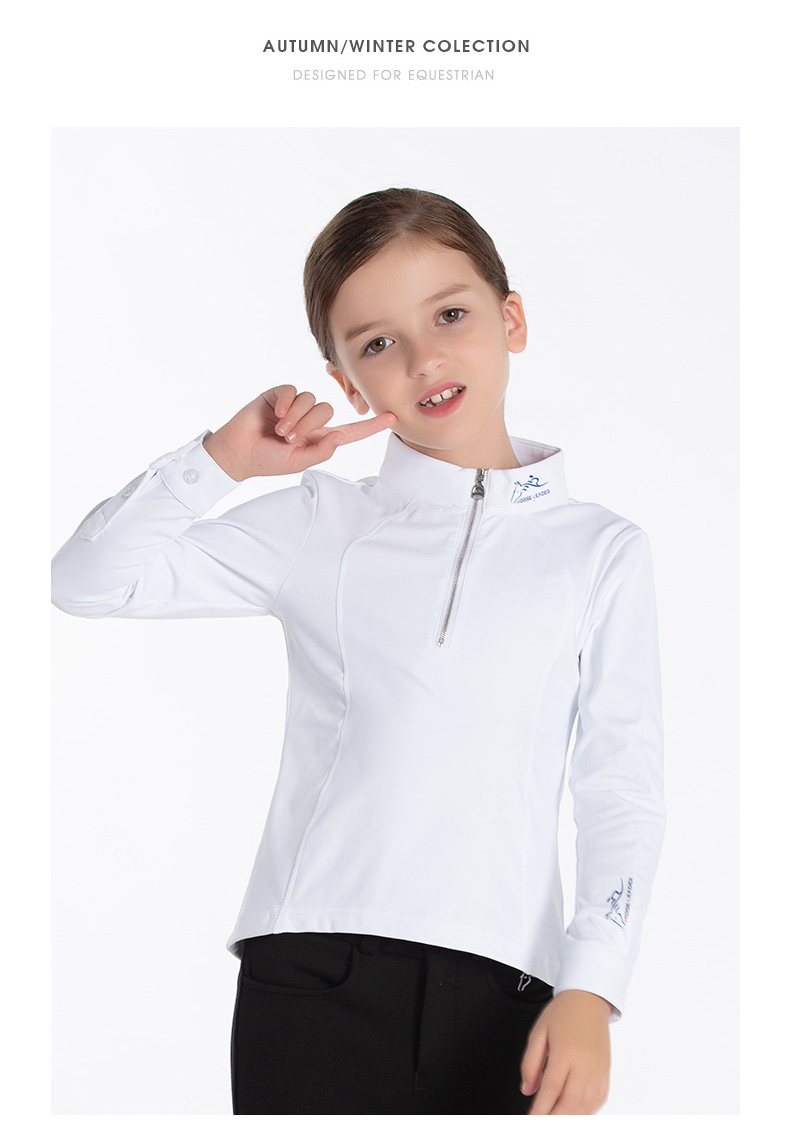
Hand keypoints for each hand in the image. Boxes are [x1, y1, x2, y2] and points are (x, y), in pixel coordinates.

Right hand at [202, 386, 397, 480]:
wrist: (238, 453)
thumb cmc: (267, 461)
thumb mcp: (297, 463)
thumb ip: (320, 452)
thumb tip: (339, 437)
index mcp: (319, 438)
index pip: (350, 431)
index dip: (371, 426)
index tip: (393, 418)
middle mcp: (310, 420)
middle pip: (327, 410)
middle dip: (307, 425)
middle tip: (287, 438)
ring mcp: (294, 406)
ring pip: (311, 399)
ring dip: (295, 417)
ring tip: (278, 430)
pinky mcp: (279, 395)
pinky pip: (293, 390)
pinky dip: (286, 402)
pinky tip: (275, 413)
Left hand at [520, 989, 611, 1114]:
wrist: (589, 998)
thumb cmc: (563, 1013)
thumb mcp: (538, 1032)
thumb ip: (530, 1062)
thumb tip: (527, 1089)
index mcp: (565, 1052)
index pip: (550, 1089)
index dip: (540, 1110)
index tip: (531, 1120)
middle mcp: (584, 1063)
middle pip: (570, 1103)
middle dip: (555, 1120)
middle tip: (542, 1125)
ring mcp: (598, 1069)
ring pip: (586, 1105)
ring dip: (571, 1118)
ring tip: (556, 1121)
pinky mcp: (606, 1071)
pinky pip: (599, 1099)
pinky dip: (587, 1111)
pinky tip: (575, 1114)